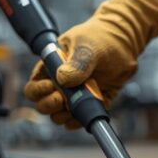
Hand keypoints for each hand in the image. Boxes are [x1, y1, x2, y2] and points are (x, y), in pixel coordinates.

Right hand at [24, 0, 157, 128]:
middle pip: (43, 105)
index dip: (38, 92)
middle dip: (50, 106)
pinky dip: (81, 121)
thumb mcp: (86, 45)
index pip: (33, 87)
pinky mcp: (92, 103)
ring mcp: (76, 95)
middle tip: (62, 99)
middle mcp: (60, 84)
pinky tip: (85, 116)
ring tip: (74, 107)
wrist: (124, 42)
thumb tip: (63, 79)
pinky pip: (81, 118)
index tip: (51, 86)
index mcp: (51, 68)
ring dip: (64, 116)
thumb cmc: (100, 37)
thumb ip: (77, 62)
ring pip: (60, 115)